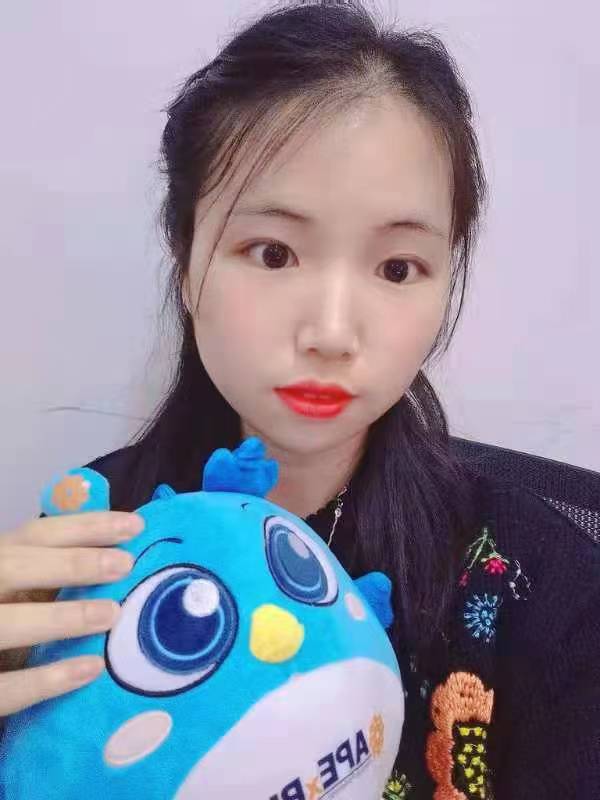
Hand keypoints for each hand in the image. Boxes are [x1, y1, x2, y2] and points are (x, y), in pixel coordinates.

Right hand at [0, 511, 143, 715]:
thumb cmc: (6, 626)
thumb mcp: (19, 592)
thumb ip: (50, 577)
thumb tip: (119, 559)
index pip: (33, 535)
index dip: (84, 527)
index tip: (135, 526)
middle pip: (12, 567)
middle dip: (71, 564)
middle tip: (125, 565)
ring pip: (5, 624)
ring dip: (62, 617)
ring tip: (112, 614)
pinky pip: (5, 687)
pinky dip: (47, 679)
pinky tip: (92, 667)